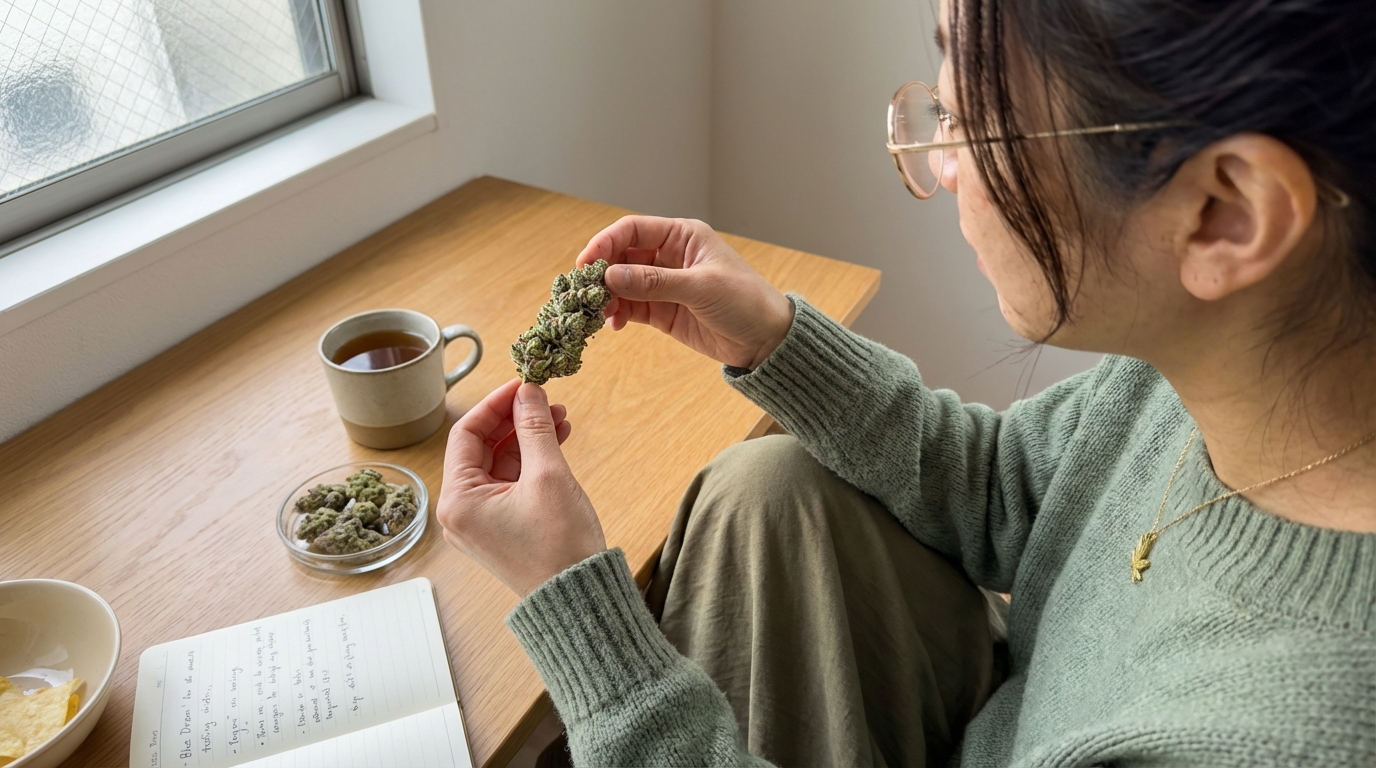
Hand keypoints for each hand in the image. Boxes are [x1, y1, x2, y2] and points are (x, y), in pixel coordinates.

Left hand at [436, 378, 606, 596]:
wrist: (580, 600)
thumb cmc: (560, 546)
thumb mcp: (548, 475)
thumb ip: (534, 427)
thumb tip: (528, 391)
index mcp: (459, 500)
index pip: (466, 433)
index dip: (496, 404)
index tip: (523, 384)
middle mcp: (461, 512)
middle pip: (481, 447)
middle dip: (515, 419)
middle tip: (546, 399)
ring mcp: (481, 522)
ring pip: (499, 464)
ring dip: (526, 438)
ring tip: (560, 418)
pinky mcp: (501, 528)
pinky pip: (510, 483)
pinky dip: (530, 461)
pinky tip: (556, 441)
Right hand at [578, 216, 794, 369]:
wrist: (766, 340)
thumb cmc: (745, 302)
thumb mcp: (701, 287)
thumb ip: (655, 282)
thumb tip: (612, 277)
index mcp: (682, 236)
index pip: (633, 230)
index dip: (606, 243)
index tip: (587, 263)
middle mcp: (670, 256)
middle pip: (622, 256)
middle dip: (602, 273)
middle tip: (586, 292)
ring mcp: (664, 284)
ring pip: (622, 283)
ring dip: (607, 296)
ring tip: (599, 313)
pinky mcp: (662, 311)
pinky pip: (630, 307)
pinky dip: (617, 314)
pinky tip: (613, 325)